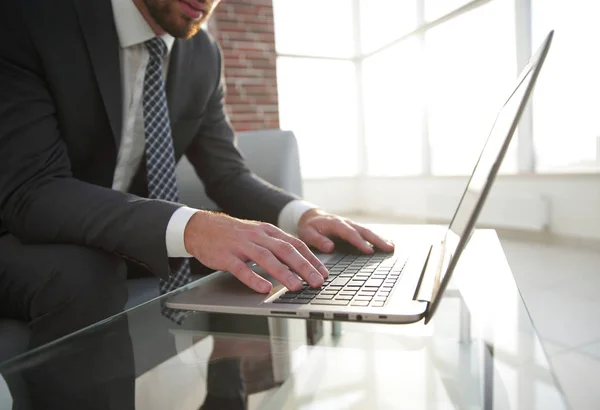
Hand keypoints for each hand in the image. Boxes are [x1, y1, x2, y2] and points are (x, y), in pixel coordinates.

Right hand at [183, 211, 327, 292]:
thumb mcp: (258, 234)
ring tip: (296, 287)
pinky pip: (241, 268)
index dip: (311, 258)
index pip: (295, 244)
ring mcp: (241, 245)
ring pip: (266, 258)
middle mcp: (257, 236)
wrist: (201, 227)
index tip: (323, 273)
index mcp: (268, 231)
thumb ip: (276, 245)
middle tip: (317, 282)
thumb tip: (299, 262)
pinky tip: (264, 289)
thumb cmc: (233, 234)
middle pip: (285, 250)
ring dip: (283, 273)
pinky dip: (253, 279)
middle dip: (304, 267)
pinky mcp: (226, 256)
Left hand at [297, 209, 394, 253]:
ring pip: (368, 231)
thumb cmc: (309, 228)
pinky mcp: (354, 229)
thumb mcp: (307, 234)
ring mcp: (351, 225)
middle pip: (364, 231)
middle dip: (377, 240)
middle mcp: (346, 223)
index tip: (370, 251)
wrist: (310, 217)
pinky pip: (367, 233)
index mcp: (336, 224)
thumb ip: (318, 240)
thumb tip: (330, 247)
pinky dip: (377, 238)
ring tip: (391, 247)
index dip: (360, 243)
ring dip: (380, 238)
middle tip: (389, 249)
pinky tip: (386, 244)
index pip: (350, 234)